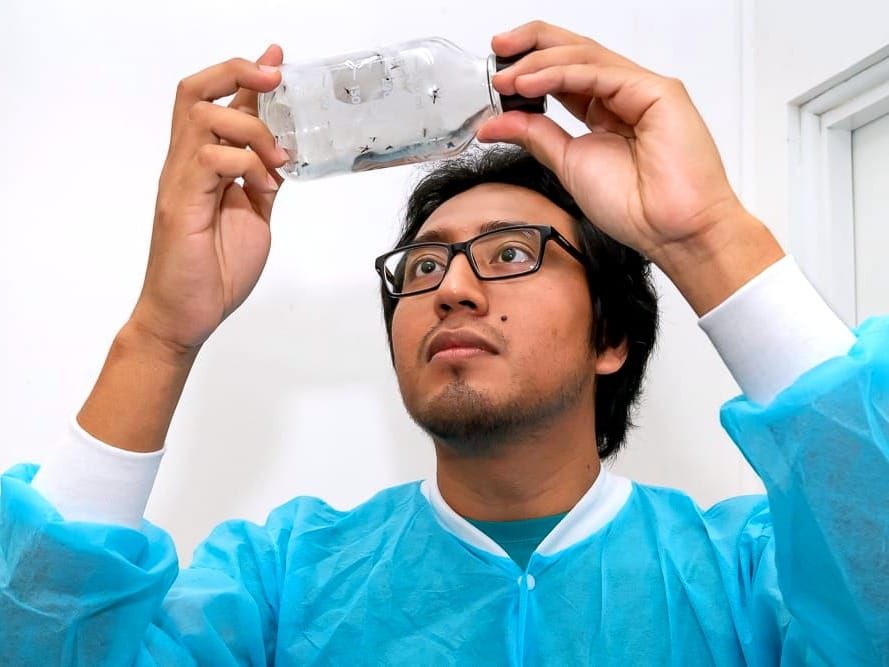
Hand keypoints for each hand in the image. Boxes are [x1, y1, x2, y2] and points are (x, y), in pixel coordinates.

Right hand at [130, 45, 287, 352]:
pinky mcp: (181, 203)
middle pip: (196, 92)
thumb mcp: (254, 217)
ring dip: (251, 128)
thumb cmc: (214, 272)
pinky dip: (245, 162)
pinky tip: (263, 185)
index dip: (246, 76)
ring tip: (277, 160)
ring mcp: (180, 181)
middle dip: (237, 73)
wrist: (187, 316)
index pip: (219, 105)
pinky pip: (209, 158)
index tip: (275, 59)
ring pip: (203, 116)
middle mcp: (186, 165)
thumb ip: (261, 183)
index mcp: (204, 167)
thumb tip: (281, 156)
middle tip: (275, 77)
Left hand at [479, 21, 783, 313]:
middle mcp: (625, 94)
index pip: (565, 73)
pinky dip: (560, 74)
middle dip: (533, 44)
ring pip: (585, 57)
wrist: (671, 232)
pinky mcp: (657, 92)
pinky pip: (599, 73)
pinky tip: (530, 84)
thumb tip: (496, 123)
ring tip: (506, 77)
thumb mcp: (568, 164)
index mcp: (606, 111)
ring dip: (539, 62)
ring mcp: (642, 90)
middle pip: (575, 51)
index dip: (530, 66)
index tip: (497, 73)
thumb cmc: (636, 208)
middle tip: (498, 46)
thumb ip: (535, 137)